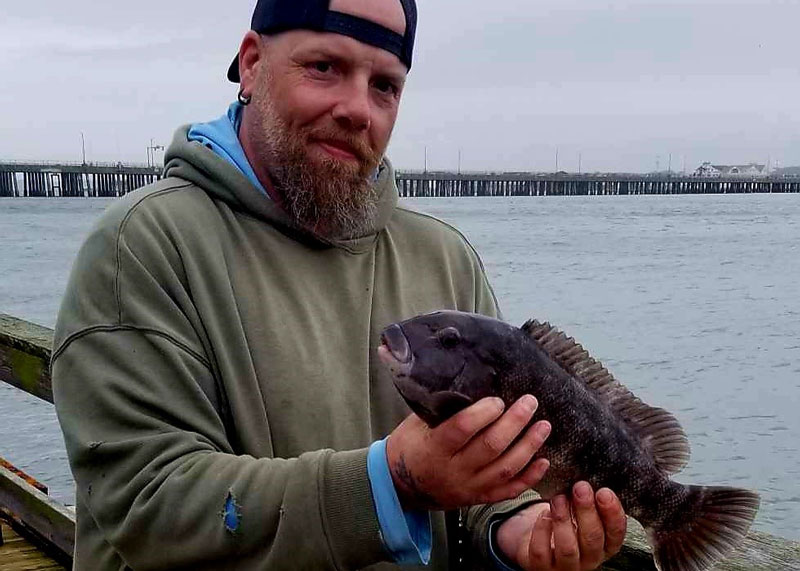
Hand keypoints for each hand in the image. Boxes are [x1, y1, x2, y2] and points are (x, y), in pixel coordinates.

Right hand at [385, 395, 550, 510]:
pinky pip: (508, 490)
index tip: (498, 399)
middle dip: (515, 422)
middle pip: (490, 447)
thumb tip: (471, 382)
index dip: (484, 413)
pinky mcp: (478, 498)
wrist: (402, 486)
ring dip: (528, 446)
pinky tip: (544, 460)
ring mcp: (468, 487)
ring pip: (505, 468)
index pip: (463, 429)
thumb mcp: (416, 423)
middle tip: (530, 402)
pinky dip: (529, 477)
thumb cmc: (411, 445)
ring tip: (544, 426)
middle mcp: (454, 470)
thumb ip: (442, 409)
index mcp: (434, 447)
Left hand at [496, 482, 626, 570]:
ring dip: (563, 519)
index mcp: (604, 544)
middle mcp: (589, 559)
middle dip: (587, 512)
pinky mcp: (541, 566)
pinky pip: (541, 552)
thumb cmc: (565, 519)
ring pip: (568, 548)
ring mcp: (565, 566)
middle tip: (580, 488)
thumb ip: (590, 497)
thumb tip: (592, 471)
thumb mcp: (581, 509)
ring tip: (559, 498)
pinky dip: (542, 531)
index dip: (613, 514)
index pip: (616, 533)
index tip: (604, 491)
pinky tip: (542, 513)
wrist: (534, 538)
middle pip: (593, 539)